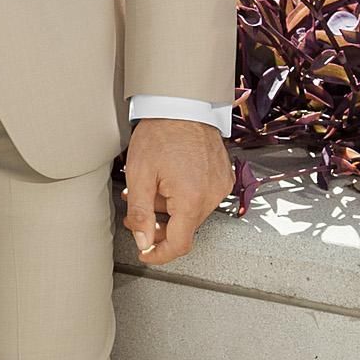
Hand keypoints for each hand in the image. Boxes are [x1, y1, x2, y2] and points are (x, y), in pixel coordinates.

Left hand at [120, 117, 233, 265]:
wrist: (183, 104)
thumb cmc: (162, 132)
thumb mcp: (140, 174)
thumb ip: (140, 214)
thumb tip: (143, 241)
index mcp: (191, 199)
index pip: (179, 245)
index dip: (160, 254)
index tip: (146, 253)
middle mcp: (211, 196)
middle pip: (184, 228)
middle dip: (157, 224)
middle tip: (136, 212)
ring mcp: (220, 186)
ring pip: (190, 213)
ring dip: (168, 208)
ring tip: (149, 188)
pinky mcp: (223, 177)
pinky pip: (201, 198)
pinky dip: (182, 196)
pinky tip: (167, 181)